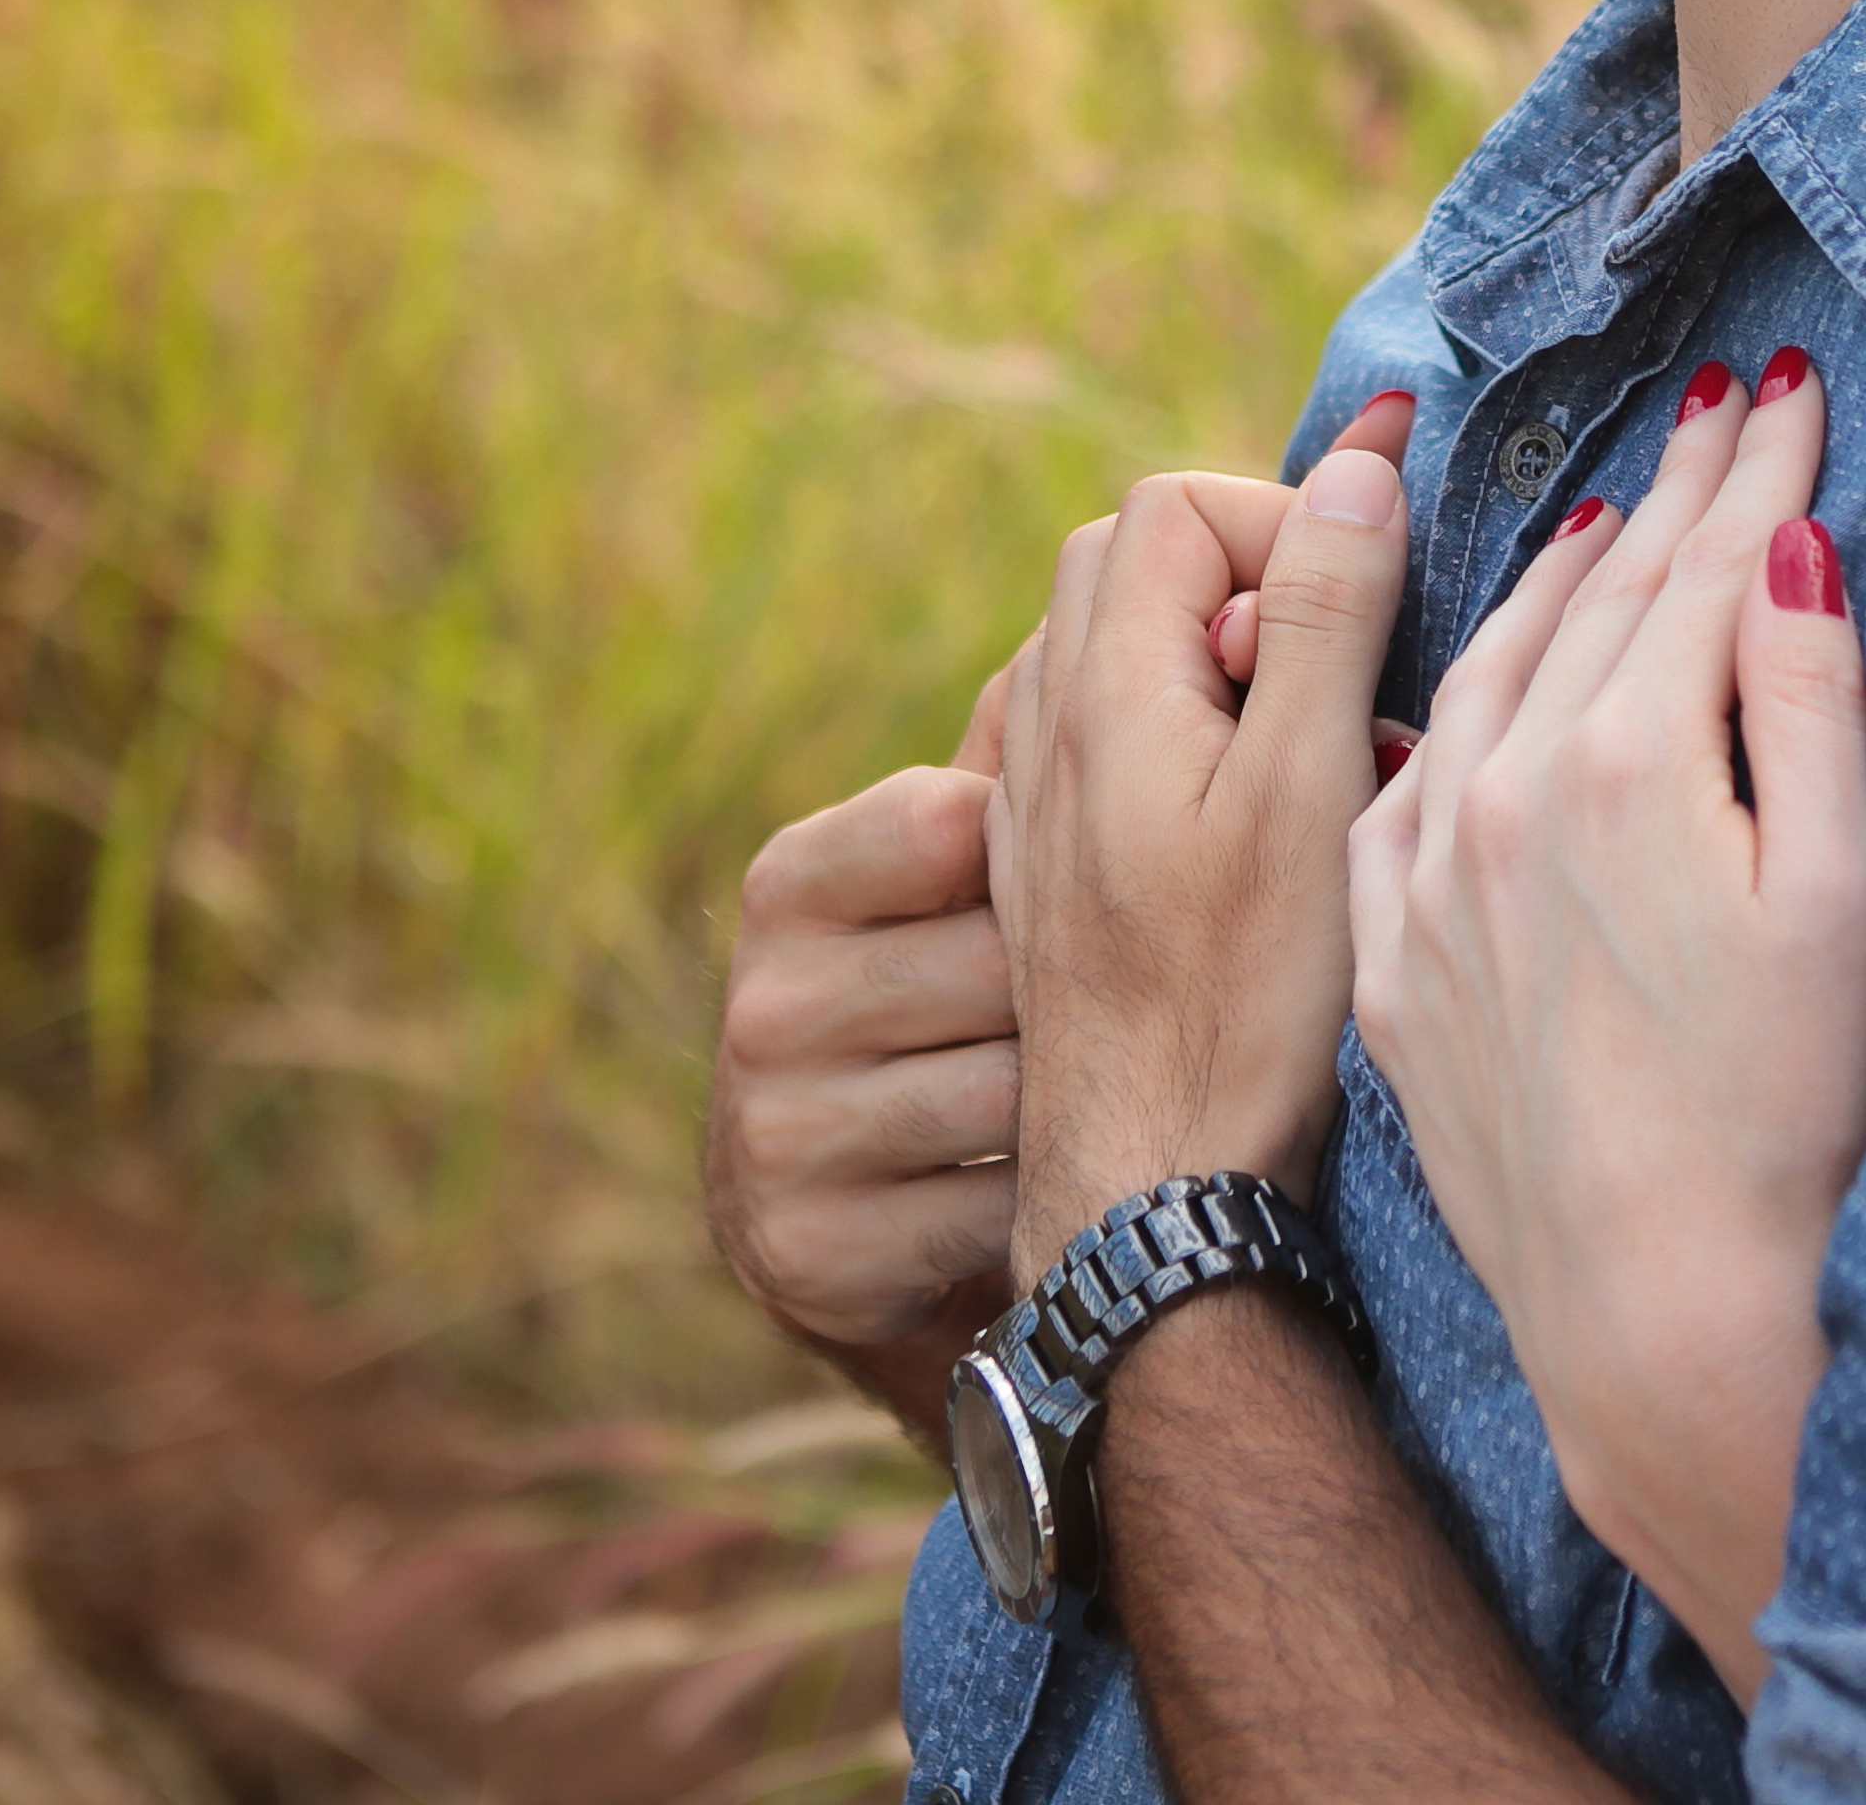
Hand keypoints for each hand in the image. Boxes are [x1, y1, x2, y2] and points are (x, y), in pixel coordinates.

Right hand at [704, 656, 1032, 1454]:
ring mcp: (773, 1133)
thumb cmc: (949, 997)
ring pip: (1010, 1092)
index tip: (1097, 885)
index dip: (1053, 861)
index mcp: (793, 879)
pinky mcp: (808, 1253)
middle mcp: (760, 1002)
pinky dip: (1045, 1198)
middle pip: (1003, 968)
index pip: (955, 825)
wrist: (850, 1213)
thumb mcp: (956, 880)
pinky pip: (997, 1206)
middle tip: (1105, 1015)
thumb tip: (1103, 612)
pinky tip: (1041, 1185)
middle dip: (1078, 994)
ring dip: (1074, 1098)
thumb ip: (1013, 762)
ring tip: (1078, 1093)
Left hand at [995, 392, 1422, 1263]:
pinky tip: (1255, 826)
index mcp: (1103, 691)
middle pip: (1131, 562)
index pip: (1174, 506)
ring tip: (1308, 757)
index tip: (1364, 614)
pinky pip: (1109, 739)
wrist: (1155, 1187)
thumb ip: (1330, 615)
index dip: (1283, 524)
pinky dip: (1188, 736)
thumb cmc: (1246, 1003)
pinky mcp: (1052, 872)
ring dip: (1221, 662)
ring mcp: (1037, 805)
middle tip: (1339, 682)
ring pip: (1118, 651)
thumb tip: (1358, 468)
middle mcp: (1044, 731)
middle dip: (1248, 581)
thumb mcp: (1316, 790)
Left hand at [1349, 353, 1865, 1701]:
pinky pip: (1407, 780)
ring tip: (1608, 517)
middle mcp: (1507, 790)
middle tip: (1722, 413)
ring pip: (1485, 669)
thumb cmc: (1786, 1116)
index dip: (1757, 472)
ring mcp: (1433, 872)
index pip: (1703, 566)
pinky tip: (1481, 682)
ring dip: (1554, 583)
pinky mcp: (1396, 954)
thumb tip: (1786, 550)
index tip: (1790, 388)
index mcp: (1632, 759)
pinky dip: (1453, 702)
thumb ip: (1811, 706)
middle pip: (1600, 597)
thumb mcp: (1840, 898)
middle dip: (1673, 497)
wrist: (1658, 1311)